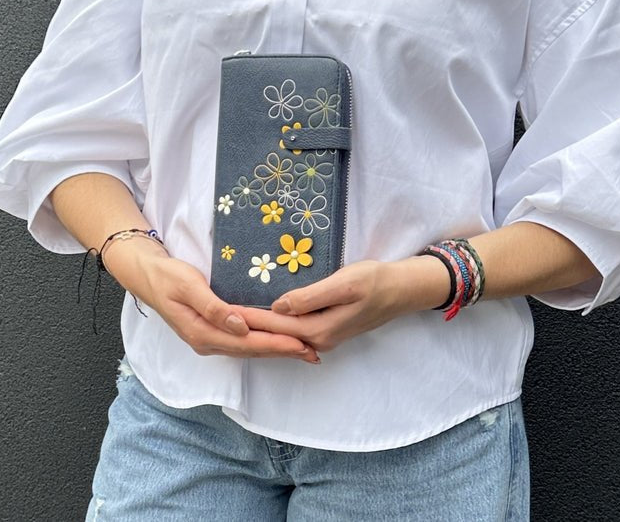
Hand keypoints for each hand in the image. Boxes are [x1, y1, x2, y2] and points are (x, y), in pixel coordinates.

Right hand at [102, 238, 319, 362]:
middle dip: (283, 351)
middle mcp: (208, 342)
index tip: (300, 344)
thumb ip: (214, 307)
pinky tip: (277, 341)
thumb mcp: (189, 286)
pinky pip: (243, 343)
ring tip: (303, 351)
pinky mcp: (211, 333)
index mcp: (203, 333)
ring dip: (276, 350)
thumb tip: (240, 326)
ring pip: (249, 349)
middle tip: (313, 351)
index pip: (248, 342)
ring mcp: (209, 340)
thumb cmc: (168, 277)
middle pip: (252, 351)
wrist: (148, 276)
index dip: (276, 344)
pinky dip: (263, 343)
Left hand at [232, 257, 444, 353]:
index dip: (246, 316)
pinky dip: (277, 322)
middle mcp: (319, 338)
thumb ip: (310, 297)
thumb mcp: (344, 284)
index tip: (221, 311)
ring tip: (233, 316)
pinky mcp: (328, 328)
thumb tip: (279, 305)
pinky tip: (264, 315)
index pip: (274, 324)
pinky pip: (295, 328)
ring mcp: (324, 335)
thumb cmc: (375, 282)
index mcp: (319, 329)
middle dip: (247, 324)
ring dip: (260, 324)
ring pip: (284, 331)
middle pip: (275, 331)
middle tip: (217, 314)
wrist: (402, 291)